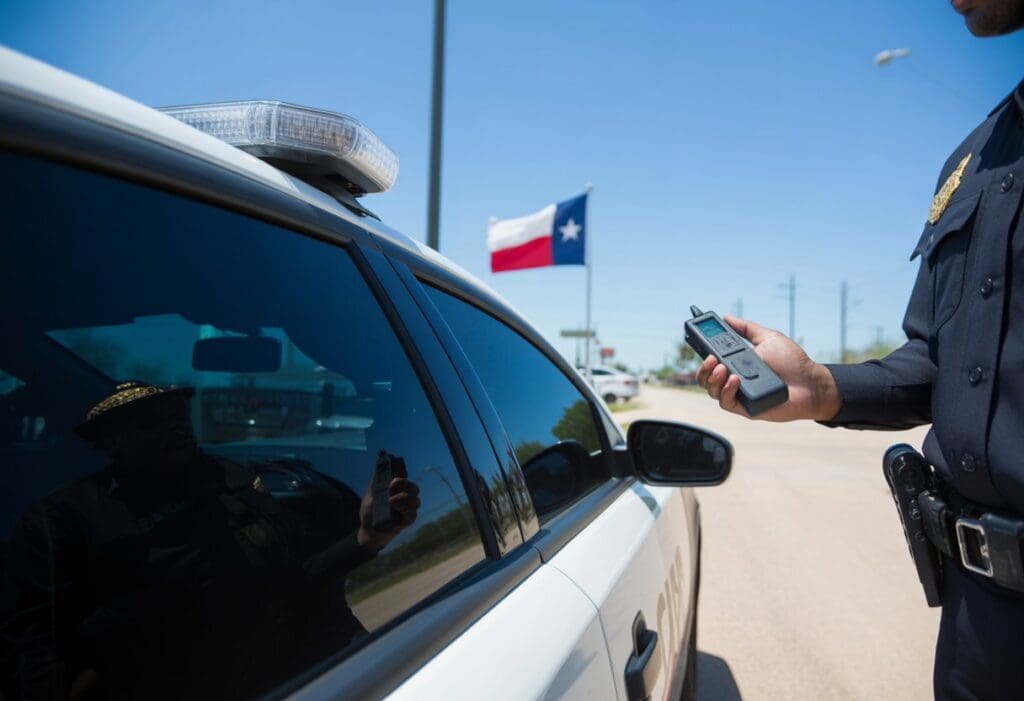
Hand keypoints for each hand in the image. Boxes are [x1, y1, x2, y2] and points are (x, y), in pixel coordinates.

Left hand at [357, 477, 420, 551]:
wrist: (368, 530)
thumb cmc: (370, 512)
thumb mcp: (370, 495)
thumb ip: (375, 482)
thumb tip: (378, 464)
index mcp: (397, 491)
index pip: (406, 481)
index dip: (402, 479)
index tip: (393, 480)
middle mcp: (404, 499)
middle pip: (415, 489)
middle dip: (407, 486)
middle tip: (392, 488)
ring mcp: (407, 510)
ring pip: (416, 501)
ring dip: (405, 498)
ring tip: (391, 501)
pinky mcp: (407, 521)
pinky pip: (413, 515)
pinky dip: (406, 510)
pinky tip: (396, 509)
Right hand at [695, 316, 840, 421]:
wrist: (811, 383)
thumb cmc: (793, 362)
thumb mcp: (768, 338)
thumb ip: (747, 328)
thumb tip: (727, 317)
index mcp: (737, 363)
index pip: (712, 359)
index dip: (702, 352)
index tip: (699, 340)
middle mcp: (734, 379)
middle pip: (706, 377)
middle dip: (703, 368)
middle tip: (711, 358)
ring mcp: (738, 394)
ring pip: (711, 390)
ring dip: (712, 378)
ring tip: (722, 368)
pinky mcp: (745, 408)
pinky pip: (725, 402)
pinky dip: (726, 391)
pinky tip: (735, 380)